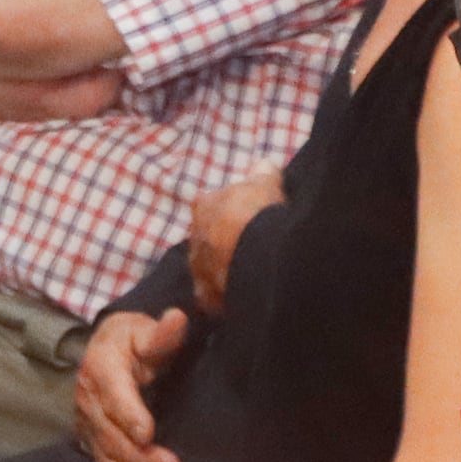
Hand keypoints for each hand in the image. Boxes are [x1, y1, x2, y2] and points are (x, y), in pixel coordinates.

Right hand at [73, 306, 189, 461]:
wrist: (101, 353)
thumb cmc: (130, 341)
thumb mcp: (142, 330)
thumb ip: (161, 334)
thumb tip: (177, 318)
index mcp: (102, 369)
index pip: (114, 394)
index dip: (129, 413)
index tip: (147, 432)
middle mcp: (89, 402)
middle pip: (111, 434)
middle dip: (138, 457)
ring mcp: (89, 428)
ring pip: (105, 458)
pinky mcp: (94, 445)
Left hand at [189, 170, 285, 317]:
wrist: (257, 256)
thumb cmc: (258, 213)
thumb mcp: (266, 184)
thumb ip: (264, 174)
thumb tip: (265, 164)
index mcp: (203, 206)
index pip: (209, 203)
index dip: (228, 209)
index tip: (244, 214)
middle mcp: (194, 237)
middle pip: (208, 238)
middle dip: (224, 241)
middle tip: (249, 245)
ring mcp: (198, 269)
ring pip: (210, 268)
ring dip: (225, 269)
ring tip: (251, 272)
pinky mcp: (207, 297)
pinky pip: (216, 297)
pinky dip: (228, 296)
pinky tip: (246, 295)